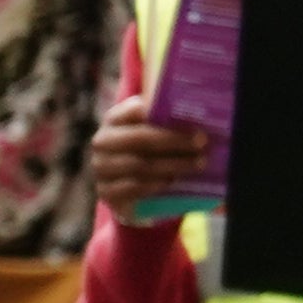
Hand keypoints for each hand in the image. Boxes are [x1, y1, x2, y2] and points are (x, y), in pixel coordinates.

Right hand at [87, 108, 211, 220]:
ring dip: (172, 164)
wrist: (127, 190)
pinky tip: (173, 180)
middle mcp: (103, 141)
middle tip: (201, 143)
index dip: (158, 111)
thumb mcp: (152, 135)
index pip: (132, 110)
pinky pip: (133, 187)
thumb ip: (164, 123)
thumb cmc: (146, 154)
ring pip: (139, 164)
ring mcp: (101, 167)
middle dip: (173, 140)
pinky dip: (156, 184)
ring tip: (197, 163)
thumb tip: (198, 116)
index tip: (185, 115)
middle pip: (139, 138)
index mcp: (113, 120)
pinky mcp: (106, 191)